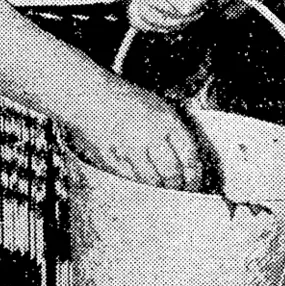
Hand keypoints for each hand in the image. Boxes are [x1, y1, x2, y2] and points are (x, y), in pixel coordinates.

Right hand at [68, 71, 202, 190]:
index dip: (194, 175)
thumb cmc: (123, 99)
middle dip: (176, 186)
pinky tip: (136, 180)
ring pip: (150, 180)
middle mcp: (149, 134)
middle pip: (171, 173)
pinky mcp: (110, 159)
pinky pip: (128, 179)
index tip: (194, 183)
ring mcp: (128, 148)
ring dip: (156, 188)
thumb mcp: (157, 107)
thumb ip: (174, 132)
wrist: (89, 94)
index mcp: (166, 120)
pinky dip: (135, 183)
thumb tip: (187, 160)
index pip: (189, 155)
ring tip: (157, 188)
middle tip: (176, 191)